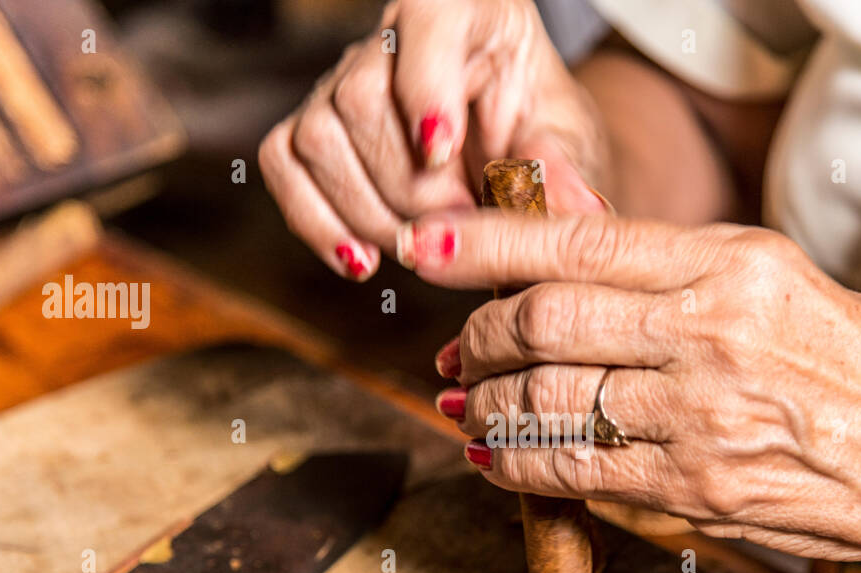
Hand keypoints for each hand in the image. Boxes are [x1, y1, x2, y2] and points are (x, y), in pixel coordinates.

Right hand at [258, 0, 608, 280]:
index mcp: (469, 11)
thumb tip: (577, 208)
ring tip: (427, 243)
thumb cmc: (544, 139)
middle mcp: (394, 37)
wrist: (519, 164)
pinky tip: (363, 260)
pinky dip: (317, 222)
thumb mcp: (571, 147)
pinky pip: (283, 167)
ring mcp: (344, 81)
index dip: (425, 87)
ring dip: (370, 213)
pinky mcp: (314, 129)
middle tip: (459, 225)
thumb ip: (564, 168)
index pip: (427, 18)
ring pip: (317, 138)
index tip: (442, 153)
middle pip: (361, 98)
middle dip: (409, 187)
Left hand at [413, 211, 860, 565]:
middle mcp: (713, 334)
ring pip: (546, 401)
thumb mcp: (778, 280)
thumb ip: (663, 259)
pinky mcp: (699, 491)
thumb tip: (560, 214)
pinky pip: (575, 473)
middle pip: (542, 323)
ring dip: (484, 405)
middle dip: (474, 336)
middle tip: (454, 348)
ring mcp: (703, 419)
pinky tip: (496, 457)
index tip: (425, 246)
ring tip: (465, 403)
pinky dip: (517, 465)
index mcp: (735, 265)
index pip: (578, 243)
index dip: (484, 245)